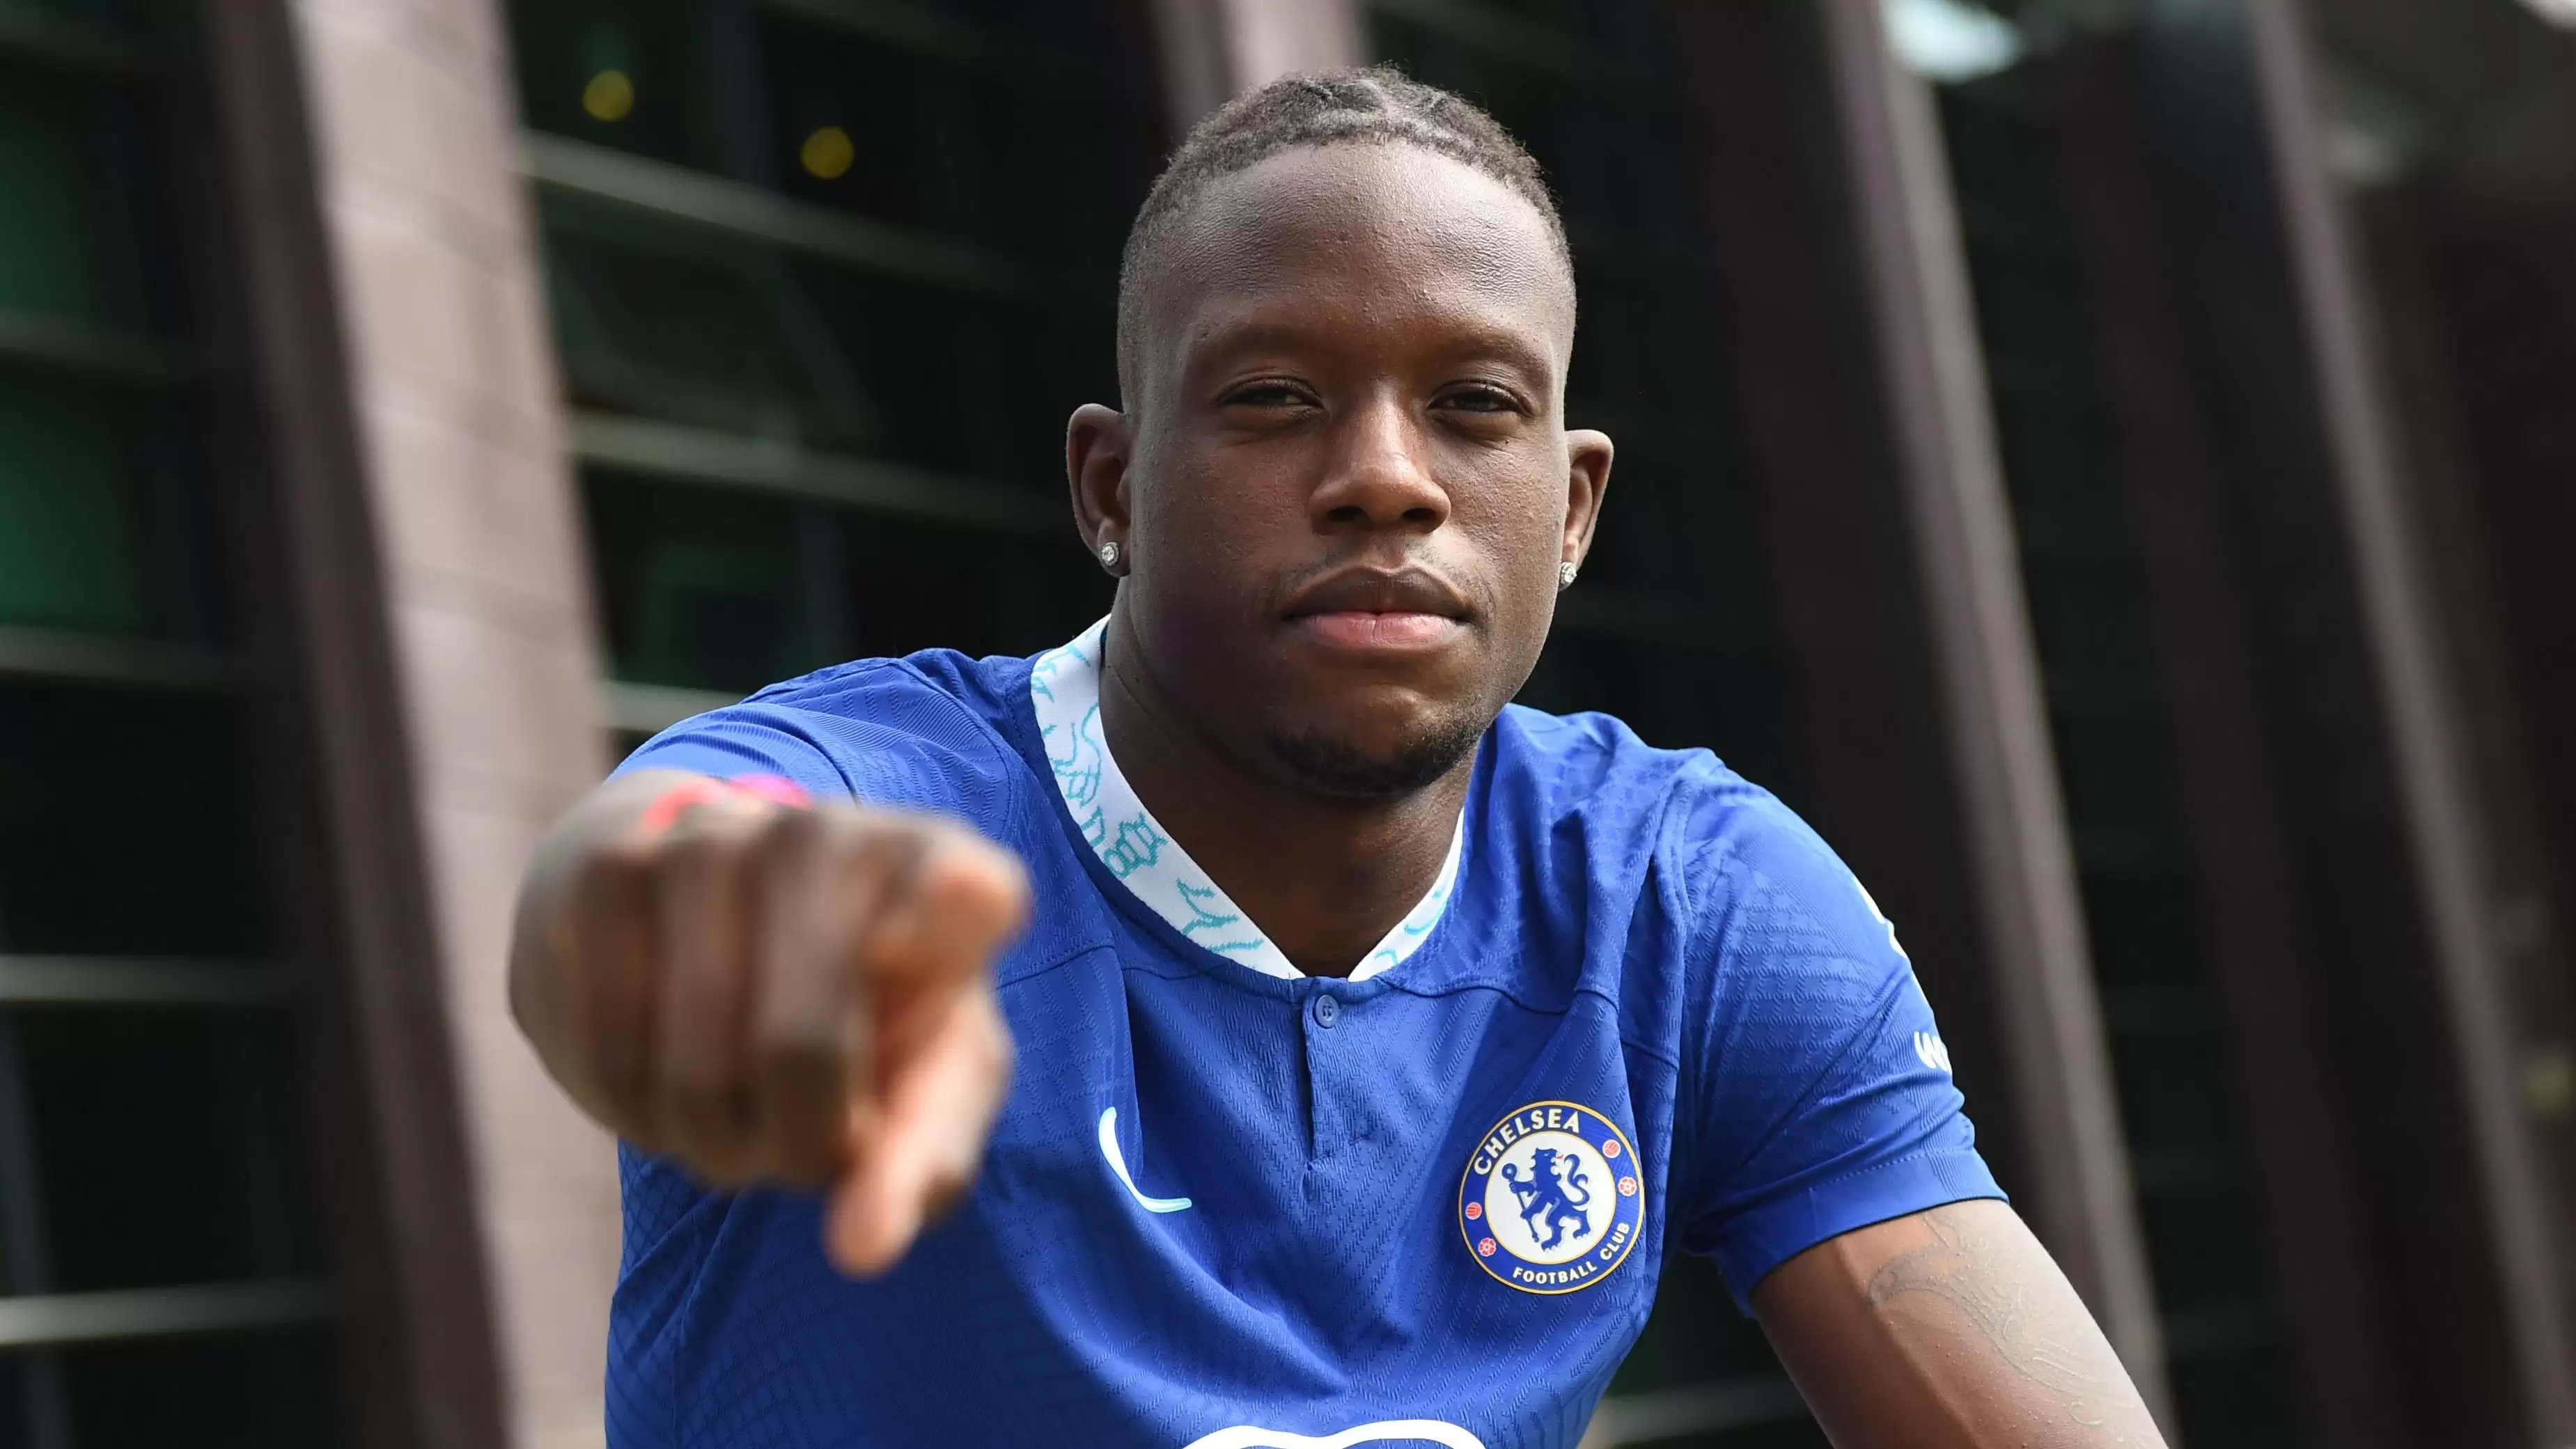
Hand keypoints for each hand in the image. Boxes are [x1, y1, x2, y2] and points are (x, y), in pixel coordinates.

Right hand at [516, 771, 1030, 1274]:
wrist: (708, 905)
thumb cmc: (856, 1010)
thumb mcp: (924, 1075)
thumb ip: (919, 1158)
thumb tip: (863, 1247)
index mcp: (942, 870)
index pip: (970, 887)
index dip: (950, 909)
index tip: (925, 932)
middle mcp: (824, 833)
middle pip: (798, 1051)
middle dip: (802, 1145)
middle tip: (811, 1142)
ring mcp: (709, 839)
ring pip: (695, 1076)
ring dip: (718, 1145)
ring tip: (744, 1108)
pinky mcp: (605, 873)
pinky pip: (613, 1064)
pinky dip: (644, 1119)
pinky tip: (671, 1077)